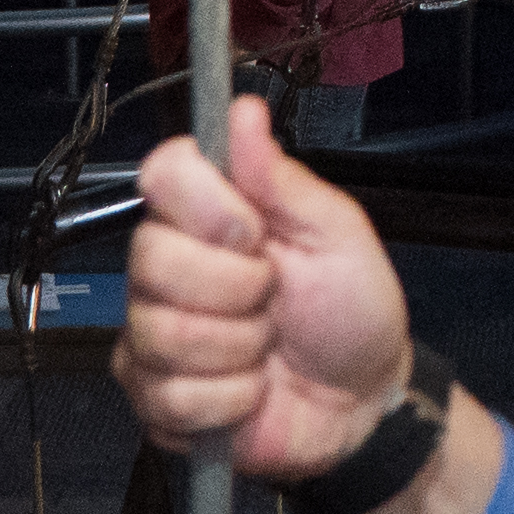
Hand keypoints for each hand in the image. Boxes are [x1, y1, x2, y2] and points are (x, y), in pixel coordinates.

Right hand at [119, 105, 413, 486]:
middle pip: (150, 260)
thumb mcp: (336, 235)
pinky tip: (250, 393)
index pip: (160, 174)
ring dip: (239, 352)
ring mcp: (151, 335)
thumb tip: (244, 108)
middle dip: (235, 291)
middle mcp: (165, 268)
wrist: (362, 404)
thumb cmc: (351, 312)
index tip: (255, 234)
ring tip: (267, 352)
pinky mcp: (153, 398)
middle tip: (272, 300)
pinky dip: (230, 401)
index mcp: (208, 215)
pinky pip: (170, 396)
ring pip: (162, 334)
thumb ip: (281, 179)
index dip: (205, 207)